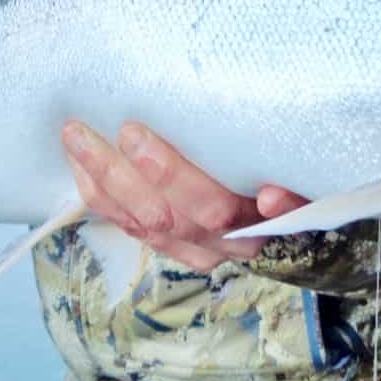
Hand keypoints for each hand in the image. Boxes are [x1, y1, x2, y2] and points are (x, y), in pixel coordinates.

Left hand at [63, 120, 307, 272]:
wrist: (299, 223)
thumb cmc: (296, 179)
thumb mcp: (307, 187)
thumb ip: (296, 195)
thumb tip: (269, 197)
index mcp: (253, 225)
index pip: (208, 204)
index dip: (167, 173)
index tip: (134, 134)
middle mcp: (220, 244)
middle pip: (164, 215)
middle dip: (118, 172)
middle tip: (86, 130)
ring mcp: (195, 250)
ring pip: (140, 223)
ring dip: (99, 182)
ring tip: (73, 138)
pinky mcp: (177, 247)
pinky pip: (130, 227)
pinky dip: (102, 198)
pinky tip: (79, 167)